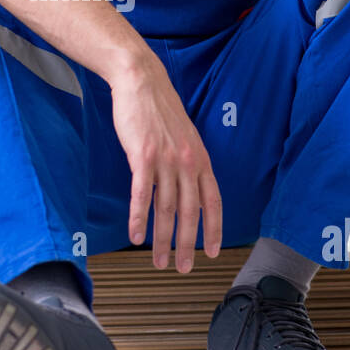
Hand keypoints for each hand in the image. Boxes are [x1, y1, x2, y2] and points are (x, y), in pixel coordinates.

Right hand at [109, 55, 221, 272]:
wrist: (141, 81)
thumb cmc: (159, 109)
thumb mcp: (184, 136)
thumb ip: (188, 162)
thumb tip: (187, 188)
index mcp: (200, 159)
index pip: (213, 201)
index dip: (214, 229)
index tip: (213, 252)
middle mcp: (187, 162)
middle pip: (189, 212)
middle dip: (187, 245)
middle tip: (182, 268)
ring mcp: (165, 160)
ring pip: (165, 209)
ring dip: (161, 239)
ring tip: (157, 260)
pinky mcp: (142, 156)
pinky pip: (141, 194)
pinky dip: (138, 218)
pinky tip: (135, 236)